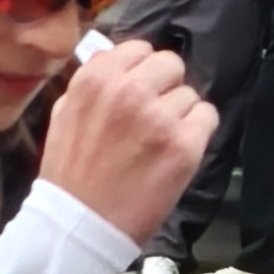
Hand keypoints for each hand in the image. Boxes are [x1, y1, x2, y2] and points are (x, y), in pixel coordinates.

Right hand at [38, 37, 217, 243]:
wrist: (80, 223)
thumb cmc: (70, 171)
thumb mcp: (66, 112)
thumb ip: (93, 80)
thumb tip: (116, 56)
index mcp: (96, 78)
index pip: (141, 49)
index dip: (143, 72)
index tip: (140, 90)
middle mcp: (130, 90)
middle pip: (171, 65)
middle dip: (166, 87)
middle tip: (155, 114)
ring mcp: (160, 118)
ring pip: (191, 94)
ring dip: (180, 114)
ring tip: (161, 140)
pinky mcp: (184, 146)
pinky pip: (208, 117)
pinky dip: (198, 131)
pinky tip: (178, 149)